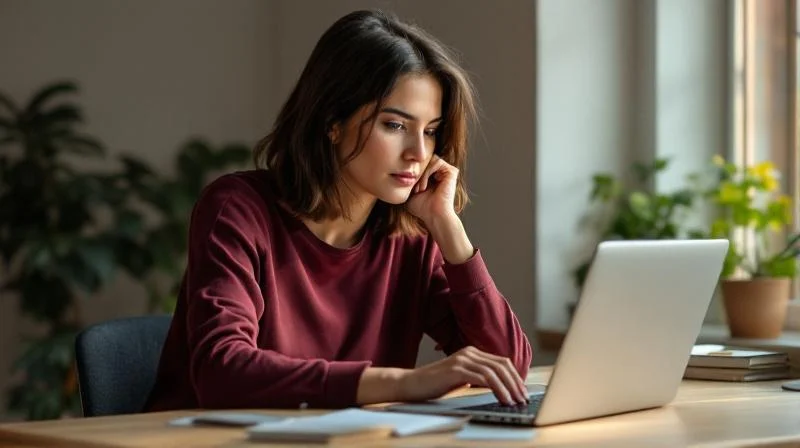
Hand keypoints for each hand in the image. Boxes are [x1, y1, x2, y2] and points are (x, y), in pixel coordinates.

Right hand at [398, 346, 527, 404]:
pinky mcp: (456, 369)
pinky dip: (496, 388)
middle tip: (524, 398)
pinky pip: (483, 378)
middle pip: (502, 365)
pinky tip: (502, 398)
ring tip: (515, 401)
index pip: (502, 362)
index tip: (523, 391)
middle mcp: (469, 352)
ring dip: (508, 388)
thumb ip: (477, 377)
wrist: (411, 384)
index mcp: (472, 353)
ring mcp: (462, 359)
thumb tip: (499, 387)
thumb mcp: (461, 379)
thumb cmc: (434, 384)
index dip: (515, 376)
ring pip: (494, 371)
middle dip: (516, 383)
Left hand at [406, 155, 457, 225]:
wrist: (434, 216)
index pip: (421, 163)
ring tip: (419, 189)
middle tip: (415, 189)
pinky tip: (425, 186)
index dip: (413, 173)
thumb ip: (406, 181)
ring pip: (429, 161)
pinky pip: (436, 162)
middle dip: (417, 173)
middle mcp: (441, 172)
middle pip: (425, 160)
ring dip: (421, 174)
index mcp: (433, 176)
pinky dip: (427, 173)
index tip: (411, 189)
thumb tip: (396, 172)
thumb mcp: (409, 192)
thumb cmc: (422, 208)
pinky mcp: (452, 171)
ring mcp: (447, 171)